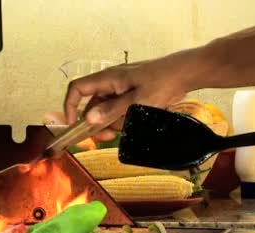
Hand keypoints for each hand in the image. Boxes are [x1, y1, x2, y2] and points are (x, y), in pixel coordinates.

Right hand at [63, 49, 203, 140]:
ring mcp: (121, 89)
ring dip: (114, 123)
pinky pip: (120, 111)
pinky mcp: (131, 95)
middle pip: (92, 106)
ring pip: (107, 111)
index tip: (75, 126)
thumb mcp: (137, 101)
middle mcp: (110, 83)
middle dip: (98, 123)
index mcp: (107, 79)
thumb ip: (112, 111)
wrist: (184, 73)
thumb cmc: (162, 82)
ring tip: (131, 125)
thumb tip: (87, 120)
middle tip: (108, 137)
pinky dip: (124, 119)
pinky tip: (136, 121)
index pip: (77, 89)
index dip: (70, 106)